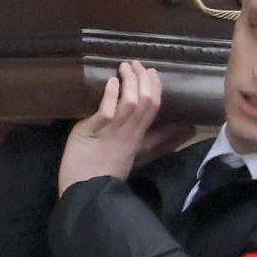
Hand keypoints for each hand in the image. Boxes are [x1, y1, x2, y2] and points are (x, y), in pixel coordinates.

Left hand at [59, 62, 165, 194]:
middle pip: (146, 103)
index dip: (155, 88)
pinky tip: (112, 82)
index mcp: (137, 138)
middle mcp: (129, 134)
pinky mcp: (95, 134)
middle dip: (144, 80)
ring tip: (125, 67)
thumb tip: (171, 132)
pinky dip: (111, 96)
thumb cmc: (103, 175)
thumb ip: (149, 143)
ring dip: (130, 82)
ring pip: (131, 104)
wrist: (86, 193)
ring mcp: (113, 133)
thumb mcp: (129, 157)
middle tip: (137, 64)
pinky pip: (108, 112)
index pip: (153, 108)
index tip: (152, 72)